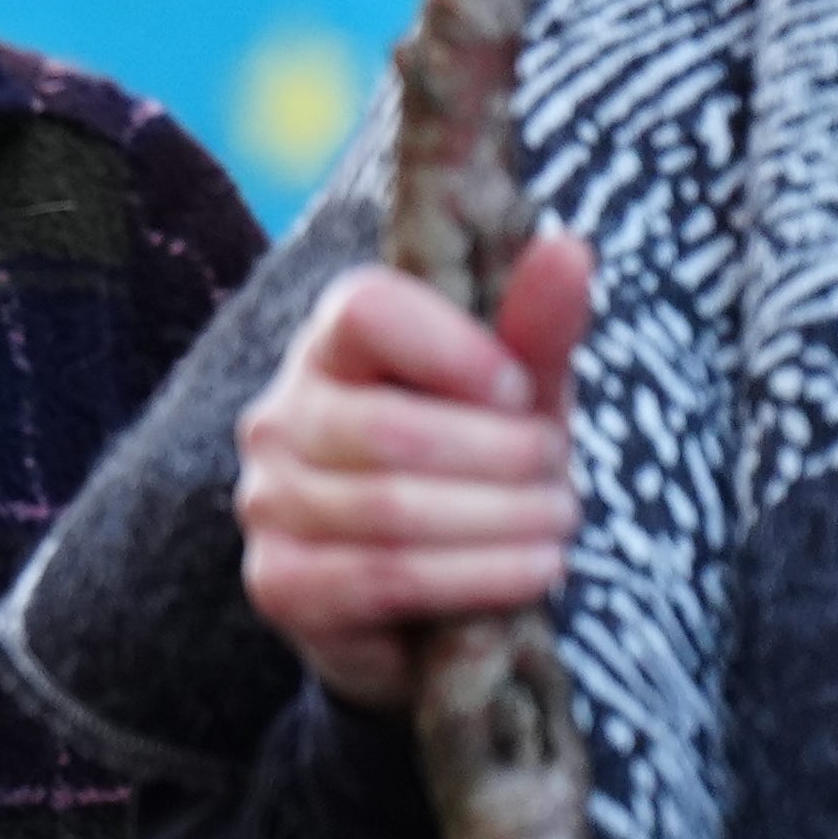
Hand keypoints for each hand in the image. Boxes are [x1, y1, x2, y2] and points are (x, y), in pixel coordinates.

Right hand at [233, 229, 592, 710]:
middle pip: (389, 428)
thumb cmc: (476, 468)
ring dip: (500, 522)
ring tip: (558, 526)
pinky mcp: (279, 583)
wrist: (430, 590)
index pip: (367, 311)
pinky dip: (473, 577)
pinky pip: (381, 578)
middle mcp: (281, 418)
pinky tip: (530, 572)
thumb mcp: (516, 397)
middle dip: (501, 457)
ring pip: (390, 509)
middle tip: (562, 477)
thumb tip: (568, 248)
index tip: (521, 392)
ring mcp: (269, 503)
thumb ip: (537, 328)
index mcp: (332, 346)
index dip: (456, 349)